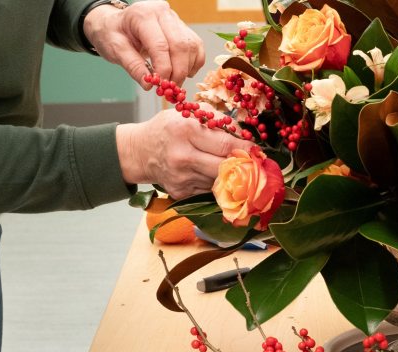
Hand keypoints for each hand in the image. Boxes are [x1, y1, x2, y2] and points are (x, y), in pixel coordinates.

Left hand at [83, 1, 204, 86]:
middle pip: (181, 45)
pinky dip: (193, 63)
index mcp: (144, 15)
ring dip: (186, 69)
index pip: (161, 45)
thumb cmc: (114, 34)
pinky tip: (182, 71)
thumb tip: (149, 84)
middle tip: (169, 89)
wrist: (117, 24)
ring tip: (173, 81)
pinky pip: (197, 47)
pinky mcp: (184, 28)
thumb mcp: (115, 50)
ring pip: (192, 47)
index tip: (160, 86)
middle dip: (178, 72)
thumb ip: (133, 66)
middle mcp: (163, 13)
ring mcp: (176, 19)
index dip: (164, 69)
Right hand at [116, 109, 254, 198]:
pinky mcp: (181, 193)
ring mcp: (181, 178)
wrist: (140, 152)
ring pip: (219, 180)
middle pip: (225, 167)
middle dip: (242, 165)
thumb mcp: (188, 114)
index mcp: (186, 131)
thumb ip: (217, 120)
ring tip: (232, 166)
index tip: (257, 151)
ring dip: (229, 175)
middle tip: (253, 162)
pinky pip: (209, 189)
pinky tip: (211, 173)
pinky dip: (214, 182)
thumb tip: (243, 133)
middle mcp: (183, 156)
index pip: (225, 144)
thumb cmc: (168, 129)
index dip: (245, 149)